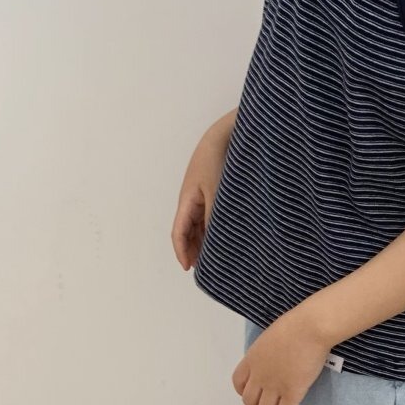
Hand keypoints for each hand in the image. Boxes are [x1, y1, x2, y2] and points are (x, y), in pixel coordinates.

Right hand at [171, 116, 234, 270]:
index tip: (187, 268)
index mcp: (186, 201)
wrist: (225, 135)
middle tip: (205, 268)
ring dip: (203, 241)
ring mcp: (200, 196)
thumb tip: (214, 242)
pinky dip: (211, 229)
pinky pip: (207, 215)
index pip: (178, 233)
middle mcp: (190, 201)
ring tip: (214, 256)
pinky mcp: (211, 191)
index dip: (181, 252)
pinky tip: (223, 236)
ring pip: (198, 225)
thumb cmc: (218, 161)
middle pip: (187, 232)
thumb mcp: (218, 194)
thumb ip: (214, 219)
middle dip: (193, 250)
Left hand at [231, 309, 330, 404]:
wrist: (310, 328)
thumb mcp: (271, 337)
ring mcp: (274, 386)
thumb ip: (268, 351)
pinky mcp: (292, 392)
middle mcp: (259, 376)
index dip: (244, 393)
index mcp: (252, 360)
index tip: (253, 395)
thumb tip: (276, 357)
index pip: (238, 383)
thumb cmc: (295, 325)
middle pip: (250, 402)